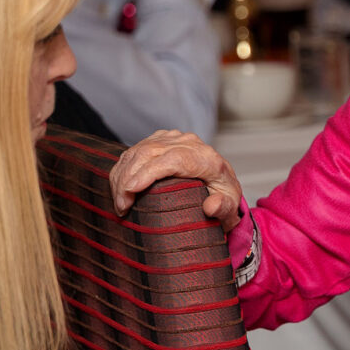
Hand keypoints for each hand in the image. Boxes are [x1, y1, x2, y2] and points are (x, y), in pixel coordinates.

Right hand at [109, 130, 242, 230]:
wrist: (221, 185)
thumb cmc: (223, 199)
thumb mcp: (230, 210)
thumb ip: (224, 208)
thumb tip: (212, 205)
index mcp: (208, 159)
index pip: (175, 158)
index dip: (150, 172)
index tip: (132, 189)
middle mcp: (190, 144)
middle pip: (151, 152)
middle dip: (129, 178)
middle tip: (122, 206)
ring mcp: (174, 139)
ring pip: (139, 150)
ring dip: (122, 175)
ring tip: (120, 202)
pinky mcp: (160, 140)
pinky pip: (135, 150)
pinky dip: (123, 168)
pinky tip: (120, 188)